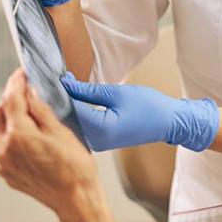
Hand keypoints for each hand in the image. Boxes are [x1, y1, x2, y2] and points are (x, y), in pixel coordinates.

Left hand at [0, 69, 115, 221]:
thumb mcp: (62, 130)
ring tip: (34, 114)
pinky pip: (6, 147)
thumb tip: (30, 91)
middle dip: (11, 98)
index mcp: (19, 135)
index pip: (11, 99)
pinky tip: (34, 137)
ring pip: (1, 131)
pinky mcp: (8, 173)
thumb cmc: (75, 165)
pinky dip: (16, 136)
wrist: (75, 198)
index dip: (16, 81)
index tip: (23, 71)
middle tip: (28, 89)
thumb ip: (41, 109)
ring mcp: (4, 163)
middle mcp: (5, 149)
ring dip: (13, 118)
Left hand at [61, 73, 219, 152]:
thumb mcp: (117, 92)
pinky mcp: (98, 142)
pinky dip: (74, 113)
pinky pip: (79, 127)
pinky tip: (73, 99)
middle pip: (66, 120)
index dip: (59, 92)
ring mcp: (96, 144)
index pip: (69, 109)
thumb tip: (65, 83)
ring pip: (71, 124)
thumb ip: (88, 90)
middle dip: (60, 99)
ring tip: (63, 87)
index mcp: (100, 129)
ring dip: (66, 106)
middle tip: (56, 79)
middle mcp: (94, 141)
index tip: (53, 77)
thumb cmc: (148, 106)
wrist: (168, 122)